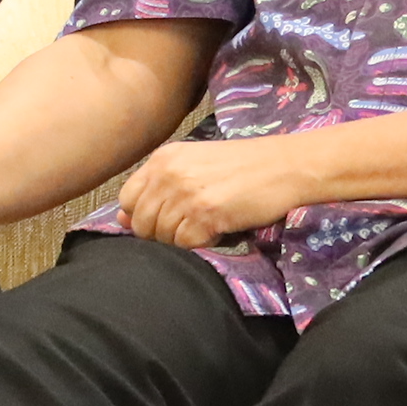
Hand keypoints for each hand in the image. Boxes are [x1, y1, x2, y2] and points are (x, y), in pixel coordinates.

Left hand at [118, 133, 315, 251]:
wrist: (284, 166)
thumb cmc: (242, 166)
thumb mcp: (193, 166)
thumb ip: (158, 188)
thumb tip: (122, 219)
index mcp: (161, 159)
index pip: (127, 199)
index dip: (141, 216)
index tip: (161, 221)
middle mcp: (167, 174)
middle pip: (142, 222)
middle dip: (160, 234)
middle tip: (188, 230)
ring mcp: (185, 194)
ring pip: (162, 236)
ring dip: (182, 241)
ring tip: (205, 229)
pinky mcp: (206, 214)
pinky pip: (185, 244)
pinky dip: (200, 246)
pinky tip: (217, 234)